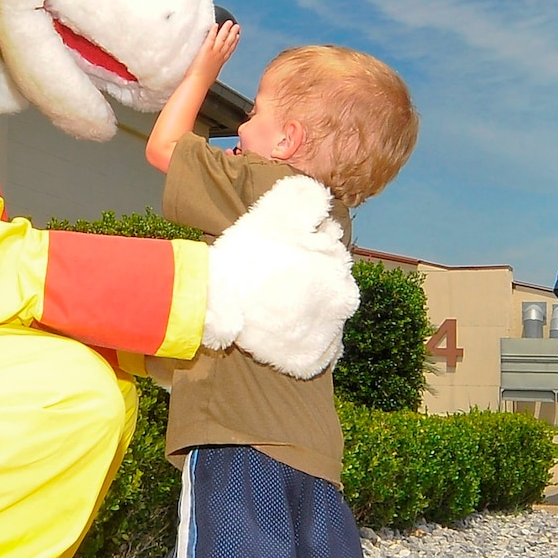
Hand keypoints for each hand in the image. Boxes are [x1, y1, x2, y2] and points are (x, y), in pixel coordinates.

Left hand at [189, 19, 238, 83]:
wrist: (197, 84)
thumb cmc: (201, 83)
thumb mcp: (210, 77)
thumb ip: (211, 71)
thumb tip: (208, 72)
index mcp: (220, 63)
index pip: (228, 51)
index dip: (234, 43)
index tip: (237, 38)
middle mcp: (219, 56)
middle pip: (228, 43)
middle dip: (233, 34)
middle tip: (237, 27)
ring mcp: (213, 52)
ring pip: (222, 39)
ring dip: (226, 30)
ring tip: (230, 23)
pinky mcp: (206, 50)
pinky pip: (211, 38)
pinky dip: (214, 31)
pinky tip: (216, 25)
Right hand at [202, 176, 356, 378]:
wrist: (214, 302)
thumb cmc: (246, 256)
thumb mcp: (276, 213)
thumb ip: (307, 199)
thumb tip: (324, 196)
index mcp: (340, 268)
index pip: (333, 257)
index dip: (308, 254)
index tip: (285, 257)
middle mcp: (344, 304)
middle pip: (332, 289)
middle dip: (312, 283)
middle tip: (277, 283)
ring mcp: (329, 336)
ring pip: (325, 319)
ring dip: (309, 312)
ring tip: (277, 307)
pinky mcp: (311, 361)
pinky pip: (318, 351)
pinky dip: (305, 342)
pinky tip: (284, 331)